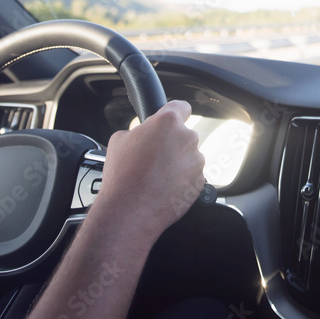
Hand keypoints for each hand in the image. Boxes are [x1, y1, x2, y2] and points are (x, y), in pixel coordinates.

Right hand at [96, 100, 205, 241]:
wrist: (130, 211)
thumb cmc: (123, 176)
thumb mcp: (119, 140)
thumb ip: (138, 130)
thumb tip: (142, 134)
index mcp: (168, 122)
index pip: (181, 107)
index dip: (175, 113)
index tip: (171, 119)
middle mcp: (187, 138)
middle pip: (183, 134)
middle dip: (171, 143)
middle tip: (153, 157)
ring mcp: (196, 161)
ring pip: (188, 156)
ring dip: (177, 163)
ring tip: (156, 176)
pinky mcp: (200, 182)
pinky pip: (191, 175)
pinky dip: (181, 180)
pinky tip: (163, 187)